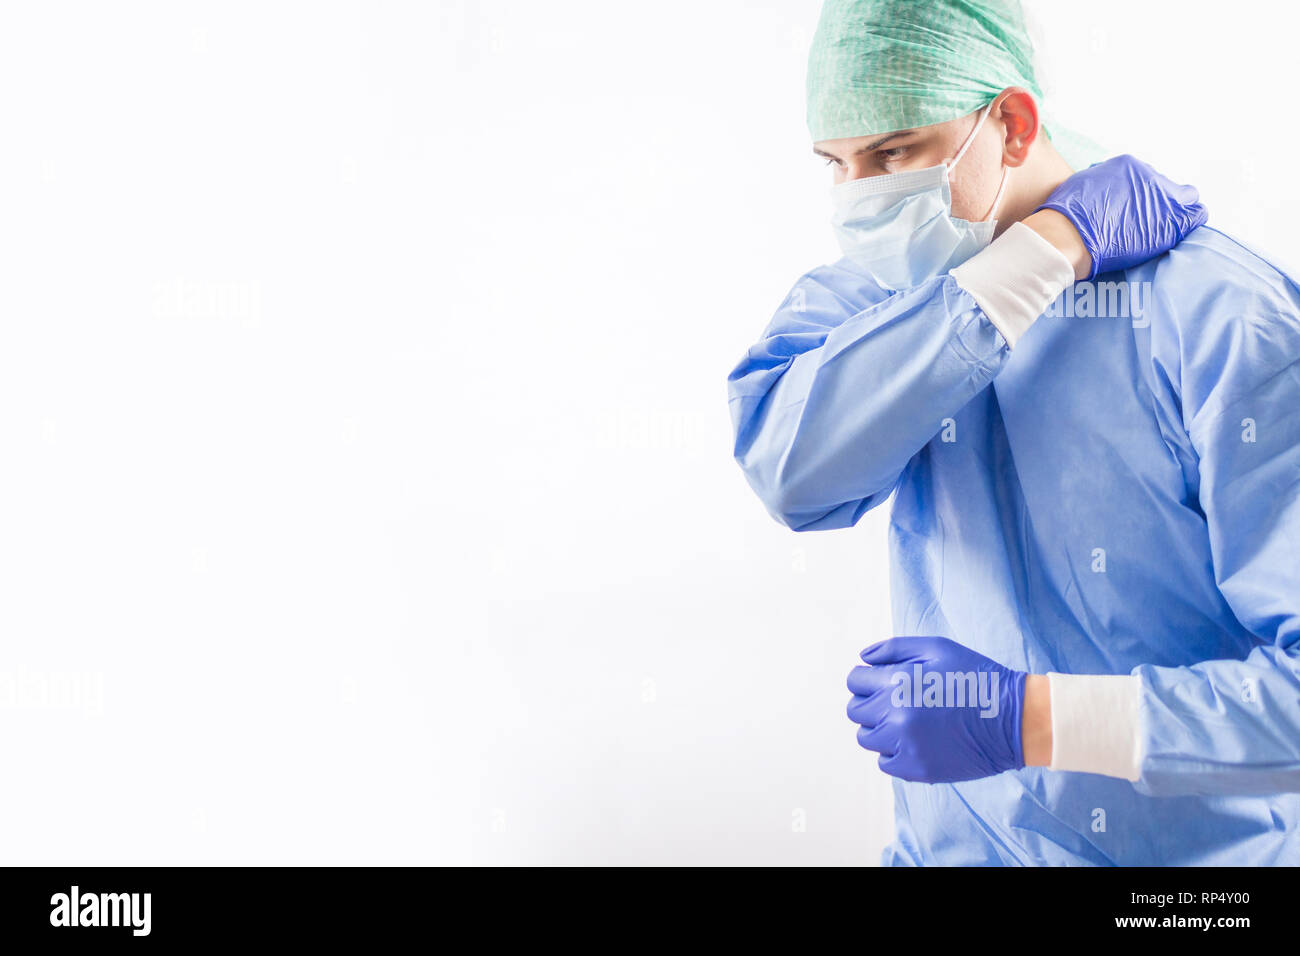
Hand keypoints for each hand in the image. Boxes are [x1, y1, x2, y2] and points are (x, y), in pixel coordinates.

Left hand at [846, 636, 1026, 782]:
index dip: (866, 680)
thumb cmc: (975, 677)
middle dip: (870, 703)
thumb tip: (863, 659)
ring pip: (867, 737)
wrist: (1012, 719)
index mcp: (898, 681)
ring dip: (880, 728)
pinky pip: (885, 761)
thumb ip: (894, 649)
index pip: (854, 681)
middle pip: (856, 711)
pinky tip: (915, 741)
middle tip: (894, 703)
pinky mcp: (917, 768)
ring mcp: (905, 744)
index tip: (881, 683)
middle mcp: (895, 714)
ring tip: (906, 722)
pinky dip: (894, 752)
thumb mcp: (937, 648)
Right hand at [1034, 154, 1207, 280]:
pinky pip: (1196, 216)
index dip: (1139, 195)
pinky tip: (1177, 232)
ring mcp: (1163, 198)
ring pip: (1189, 198)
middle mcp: (1150, 176)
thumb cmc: (1067, 214)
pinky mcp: (1172, 222)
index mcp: (1128, 165)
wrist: (1070, 235)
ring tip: (1165, 226)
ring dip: (1179, 210)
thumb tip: (1103, 190)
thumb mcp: (1081, 185)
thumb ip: (1100, 183)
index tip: (1130, 209)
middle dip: (1160, 201)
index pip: (1145, 177)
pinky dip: (1189, 222)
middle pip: (1167, 186)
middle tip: (1146, 220)